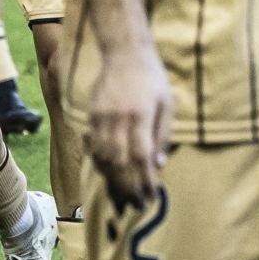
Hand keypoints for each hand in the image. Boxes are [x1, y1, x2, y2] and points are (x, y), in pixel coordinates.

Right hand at [88, 42, 172, 208]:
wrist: (124, 53)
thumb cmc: (152, 78)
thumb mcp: (167, 103)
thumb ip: (163, 133)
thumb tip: (159, 164)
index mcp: (140, 115)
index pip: (141, 156)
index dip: (144, 180)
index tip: (151, 197)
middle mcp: (118, 119)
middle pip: (119, 163)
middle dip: (127, 188)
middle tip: (135, 207)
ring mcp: (100, 119)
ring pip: (103, 159)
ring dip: (112, 183)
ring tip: (122, 200)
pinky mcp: (91, 118)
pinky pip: (93, 148)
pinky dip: (100, 167)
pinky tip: (108, 178)